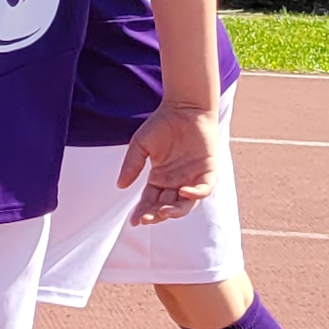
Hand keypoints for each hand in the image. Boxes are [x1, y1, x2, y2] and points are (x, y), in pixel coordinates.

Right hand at [118, 105, 222, 224]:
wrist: (185, 107)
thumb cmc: (161, 123)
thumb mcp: (140, 145)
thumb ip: (131, 165)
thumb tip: (120, 186)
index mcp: (159, 178)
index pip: (150, 200)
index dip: (142, 212)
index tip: (134, 221)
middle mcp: (176, 181)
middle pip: (167, 206)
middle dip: (157, 215)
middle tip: (148, 218)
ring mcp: (193, 177)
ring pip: (186, 203)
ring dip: (176, 210)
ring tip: (164, 212)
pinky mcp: (208, 169)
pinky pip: (205, 188)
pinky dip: (196, 193)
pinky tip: (183, 191)